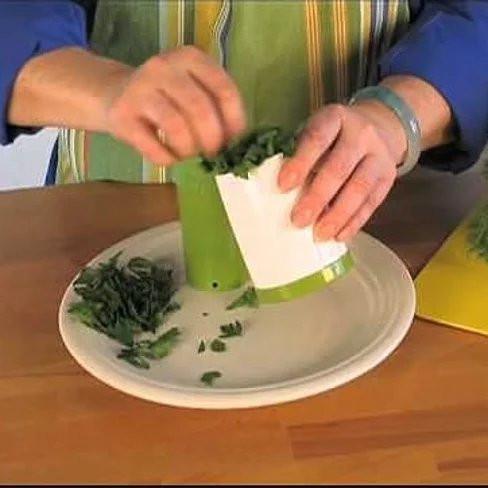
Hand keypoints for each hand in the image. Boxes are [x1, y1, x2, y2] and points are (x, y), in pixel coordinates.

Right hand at [102, 46, 245, 164]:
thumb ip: (215, 107)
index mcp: (191, 58)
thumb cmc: (165, 98)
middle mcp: (165, 67)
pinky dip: (167, 159)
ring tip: (188, 155)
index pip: (224, 90)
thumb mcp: (192, 90)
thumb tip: (237, 143)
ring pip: (176, 126)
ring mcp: (140, 89)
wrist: (114, 94)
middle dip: (212, 140)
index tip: (233, 142)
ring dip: (189, 150)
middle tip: (211, 154)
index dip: (234, 122)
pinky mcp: (122, 115)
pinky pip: (153, 146)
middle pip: (200, 109)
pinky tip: (169, 158)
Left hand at [278, 101, 407, 240]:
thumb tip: (281, 191)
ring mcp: (379, 156)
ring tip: (319, 234)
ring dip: (338, 215)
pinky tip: (339, 235)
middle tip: (298, 220)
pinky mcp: (388, 177)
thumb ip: (300, 155)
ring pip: (360, 188)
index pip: (317, 138)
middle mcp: (361, 134)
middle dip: (317, 197)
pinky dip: (354, 222)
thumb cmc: (333, 137)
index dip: (300, 162)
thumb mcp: (316, 132)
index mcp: (335, 118)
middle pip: (339, 167)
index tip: (283, 186)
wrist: (379, 126)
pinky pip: (372, 202)